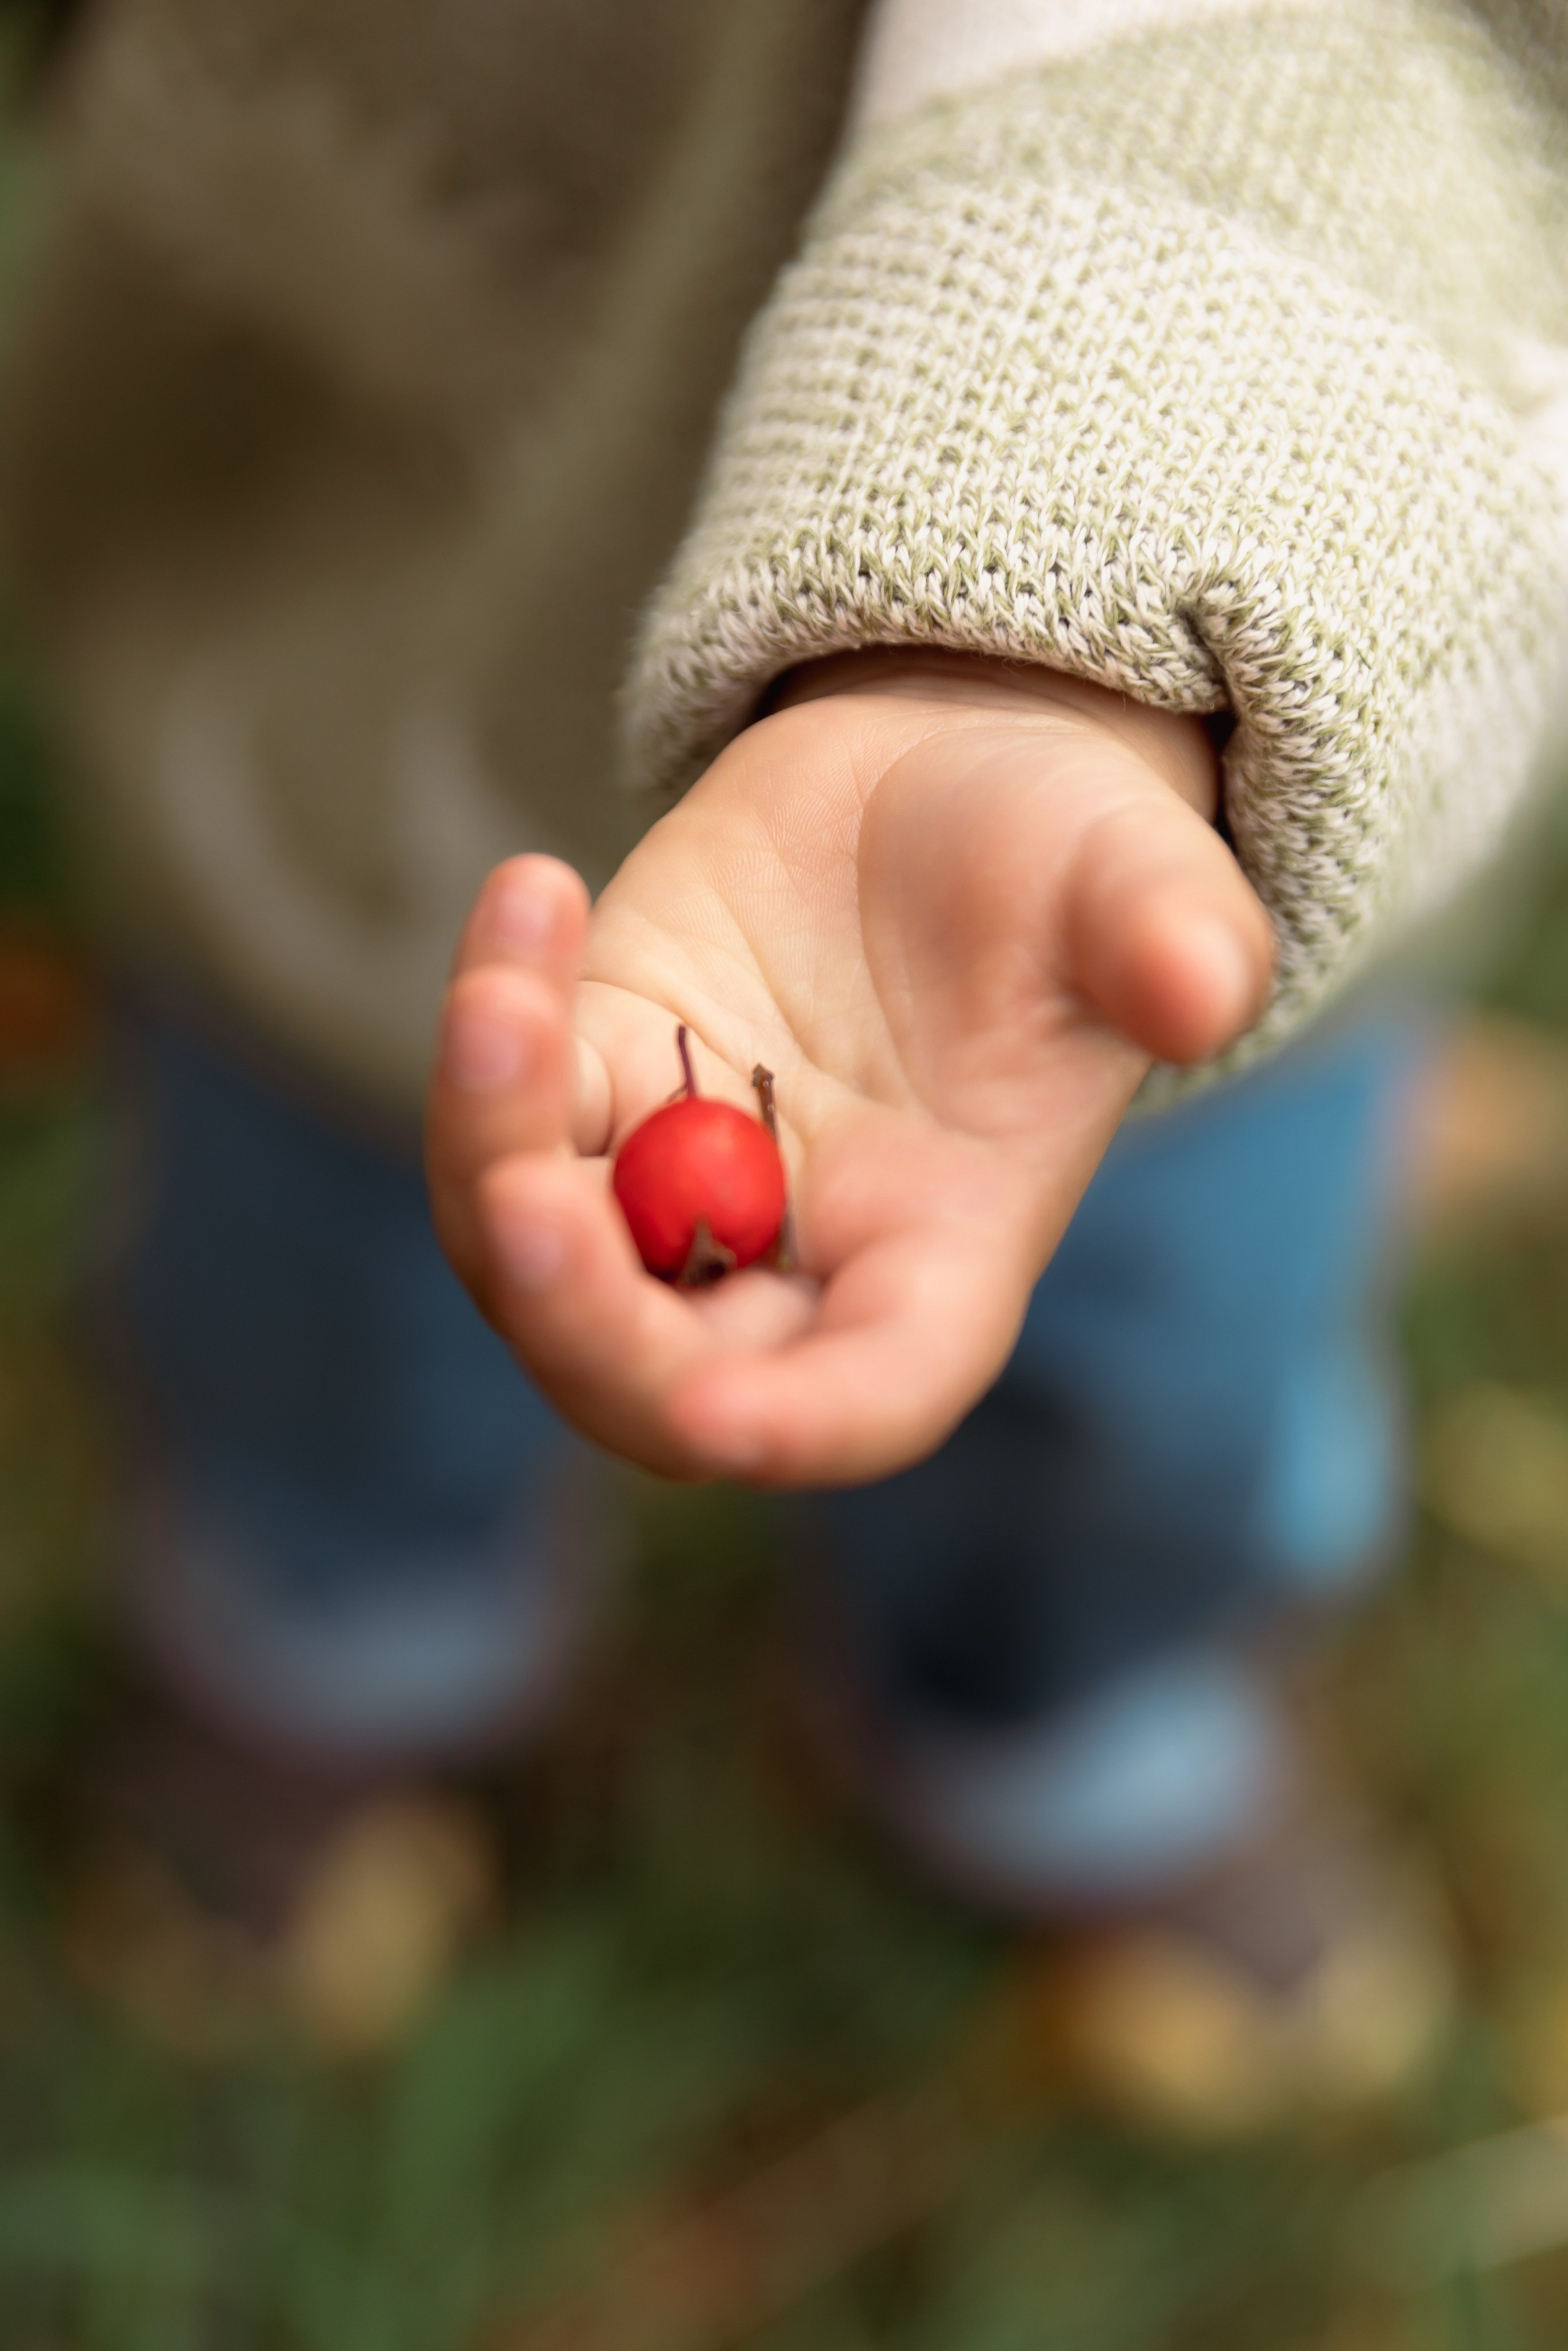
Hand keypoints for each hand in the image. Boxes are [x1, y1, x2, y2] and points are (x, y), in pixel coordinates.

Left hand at [426, 655, 1272, 1485]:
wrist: (942, 781)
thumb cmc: (1066, 855)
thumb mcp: (1137, 877)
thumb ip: (1173, 938)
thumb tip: (1202, 985)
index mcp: (943, 1257)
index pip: (867, 1399)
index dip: (794, 1429)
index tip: (718, 1418)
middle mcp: (797, 1255)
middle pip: (655, 1380)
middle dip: (580, 1321)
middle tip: (527, 1200)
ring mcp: (677, 1181)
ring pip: (539, 1263)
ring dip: (493, 1159)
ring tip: (508, 1001)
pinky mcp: (596, 1081)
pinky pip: (506, 1119)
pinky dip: (487, 1037)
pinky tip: (535, 894)